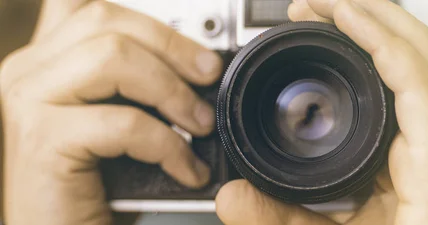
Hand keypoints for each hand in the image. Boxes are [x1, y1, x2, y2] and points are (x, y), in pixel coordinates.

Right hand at [0, 1, 221, 223]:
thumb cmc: (92, 188)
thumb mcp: (119, 122)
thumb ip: (138, 84)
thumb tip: (199, 65)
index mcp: (47, 59)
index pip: (86, 5)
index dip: (143, 15)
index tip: (191, 48)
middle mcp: (28, 70)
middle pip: (107, 22)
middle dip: (174, 47)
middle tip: (210, 78)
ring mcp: (27, 101)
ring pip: (112, 57)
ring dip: (172, 91)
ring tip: (200, 124)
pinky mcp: (41, 140)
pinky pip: (123, 121)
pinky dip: (168, 144)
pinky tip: (185, 168)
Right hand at [215, 0, 427, 223]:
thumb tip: (232, 195)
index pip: (417, 79)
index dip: (375, 35)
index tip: (331, 11)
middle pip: (425, 54)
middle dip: (372, 13)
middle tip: (316, 2)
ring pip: (420, 64)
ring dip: (375, 29)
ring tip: (326, 16)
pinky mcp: (423, 151)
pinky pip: (408, 86)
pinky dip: (377, 59)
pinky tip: (346, 56)